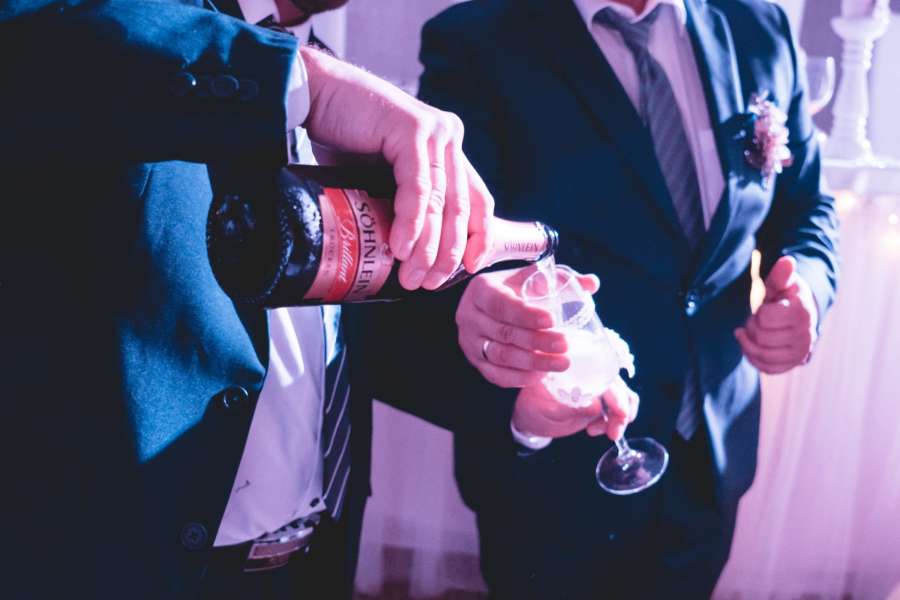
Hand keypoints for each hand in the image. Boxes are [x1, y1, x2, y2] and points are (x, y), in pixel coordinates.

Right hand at [299, 47, 493, 290]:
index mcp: (446, 148)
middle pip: (462, 207)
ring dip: (428, 247)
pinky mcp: (412, 130)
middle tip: (428, 283)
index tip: (468, 268)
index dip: (478, 236)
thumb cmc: (341, 137)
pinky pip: (418, 188)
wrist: (314, 96)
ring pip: (441, 203)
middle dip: (448, 253)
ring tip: (412, 276)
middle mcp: (447, 138)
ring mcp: (434, 132)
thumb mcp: (381, 175)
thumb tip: (404, 251)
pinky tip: (401, 247)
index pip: (476, 199)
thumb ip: (401, 200)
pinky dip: (411, 223)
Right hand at [457, 266, 599, 387]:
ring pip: (500, 357)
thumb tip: (591, 283)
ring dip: (532, 363)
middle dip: (537, 342)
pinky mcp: (475, 361)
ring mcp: (469, 341)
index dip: (526, 314)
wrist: (488, 305)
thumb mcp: (531, 276)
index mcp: (481, 290)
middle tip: (565, 346)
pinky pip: (495, 375)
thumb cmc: (514, 288)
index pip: (501, 304)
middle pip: (504, 333)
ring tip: (561, 364)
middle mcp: (469, 316)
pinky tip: (542, 375)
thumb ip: (560, 279)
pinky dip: (519, 378)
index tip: (552, 320)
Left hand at [512, 376, 638, 440]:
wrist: (532, 416)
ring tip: (608, 434)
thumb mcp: (545, 409)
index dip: (615, 393)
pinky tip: (601, 430)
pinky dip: (618, 420)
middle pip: (618, 385)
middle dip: (622, 410)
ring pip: (625, 396)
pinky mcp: (602, 400)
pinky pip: (620, 406)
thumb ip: (567, 407)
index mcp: (574, 365)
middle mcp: (589, 370)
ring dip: (622, 417)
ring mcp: (597, 384)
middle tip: (612, 433)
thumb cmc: (534, 407)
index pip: (604, 372)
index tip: (617, 413)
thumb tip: (596, 406)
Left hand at [735, 255, 817, 373]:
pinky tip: (750, 345)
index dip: (758, 312)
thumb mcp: (782, 282)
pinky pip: (767, 368)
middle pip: (760, 337)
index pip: (764, 318)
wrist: (799, 313)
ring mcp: (801, 352)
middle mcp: (806, 335)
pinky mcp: (794, 363)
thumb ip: (781, 274)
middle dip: (752, 326)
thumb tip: (787, 261)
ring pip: (762, 355)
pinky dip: (754, 358)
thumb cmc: (785, 295)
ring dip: (750, 342)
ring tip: (753, 331)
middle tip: (757, 319)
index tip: (764, 307)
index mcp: (802, 313)